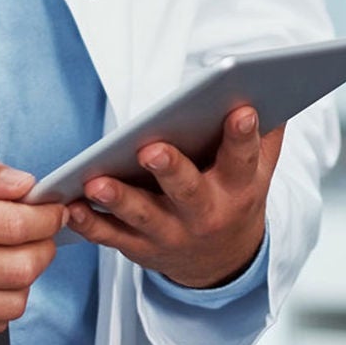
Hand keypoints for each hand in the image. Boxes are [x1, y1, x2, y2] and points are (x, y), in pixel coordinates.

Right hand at [0, 145, 64, 342]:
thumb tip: (25, 185)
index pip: (15, 225)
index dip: (47, 217)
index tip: (52, 209)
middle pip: (21, 268)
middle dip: (45, 247)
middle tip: (41, 231)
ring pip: (11, 304)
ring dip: (26, 278)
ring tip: (13, 254)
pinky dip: (0, 301)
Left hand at [62, 107, 281, 289]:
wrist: (221, 263)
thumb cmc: (234, 197)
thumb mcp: (259, 171)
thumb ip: (264, 132)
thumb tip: (273, 81)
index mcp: (239, 188)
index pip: (243, 159)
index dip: (243, 135)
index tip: (241, 110)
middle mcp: (207, 214)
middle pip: (188, 191)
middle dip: (170, 170)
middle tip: (151, 149)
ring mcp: (171, 234)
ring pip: (144, 217)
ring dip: (119, 200)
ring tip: (96, 183)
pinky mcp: (140, 248)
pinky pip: (112, 237)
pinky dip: (90, 225)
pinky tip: (72, 207)